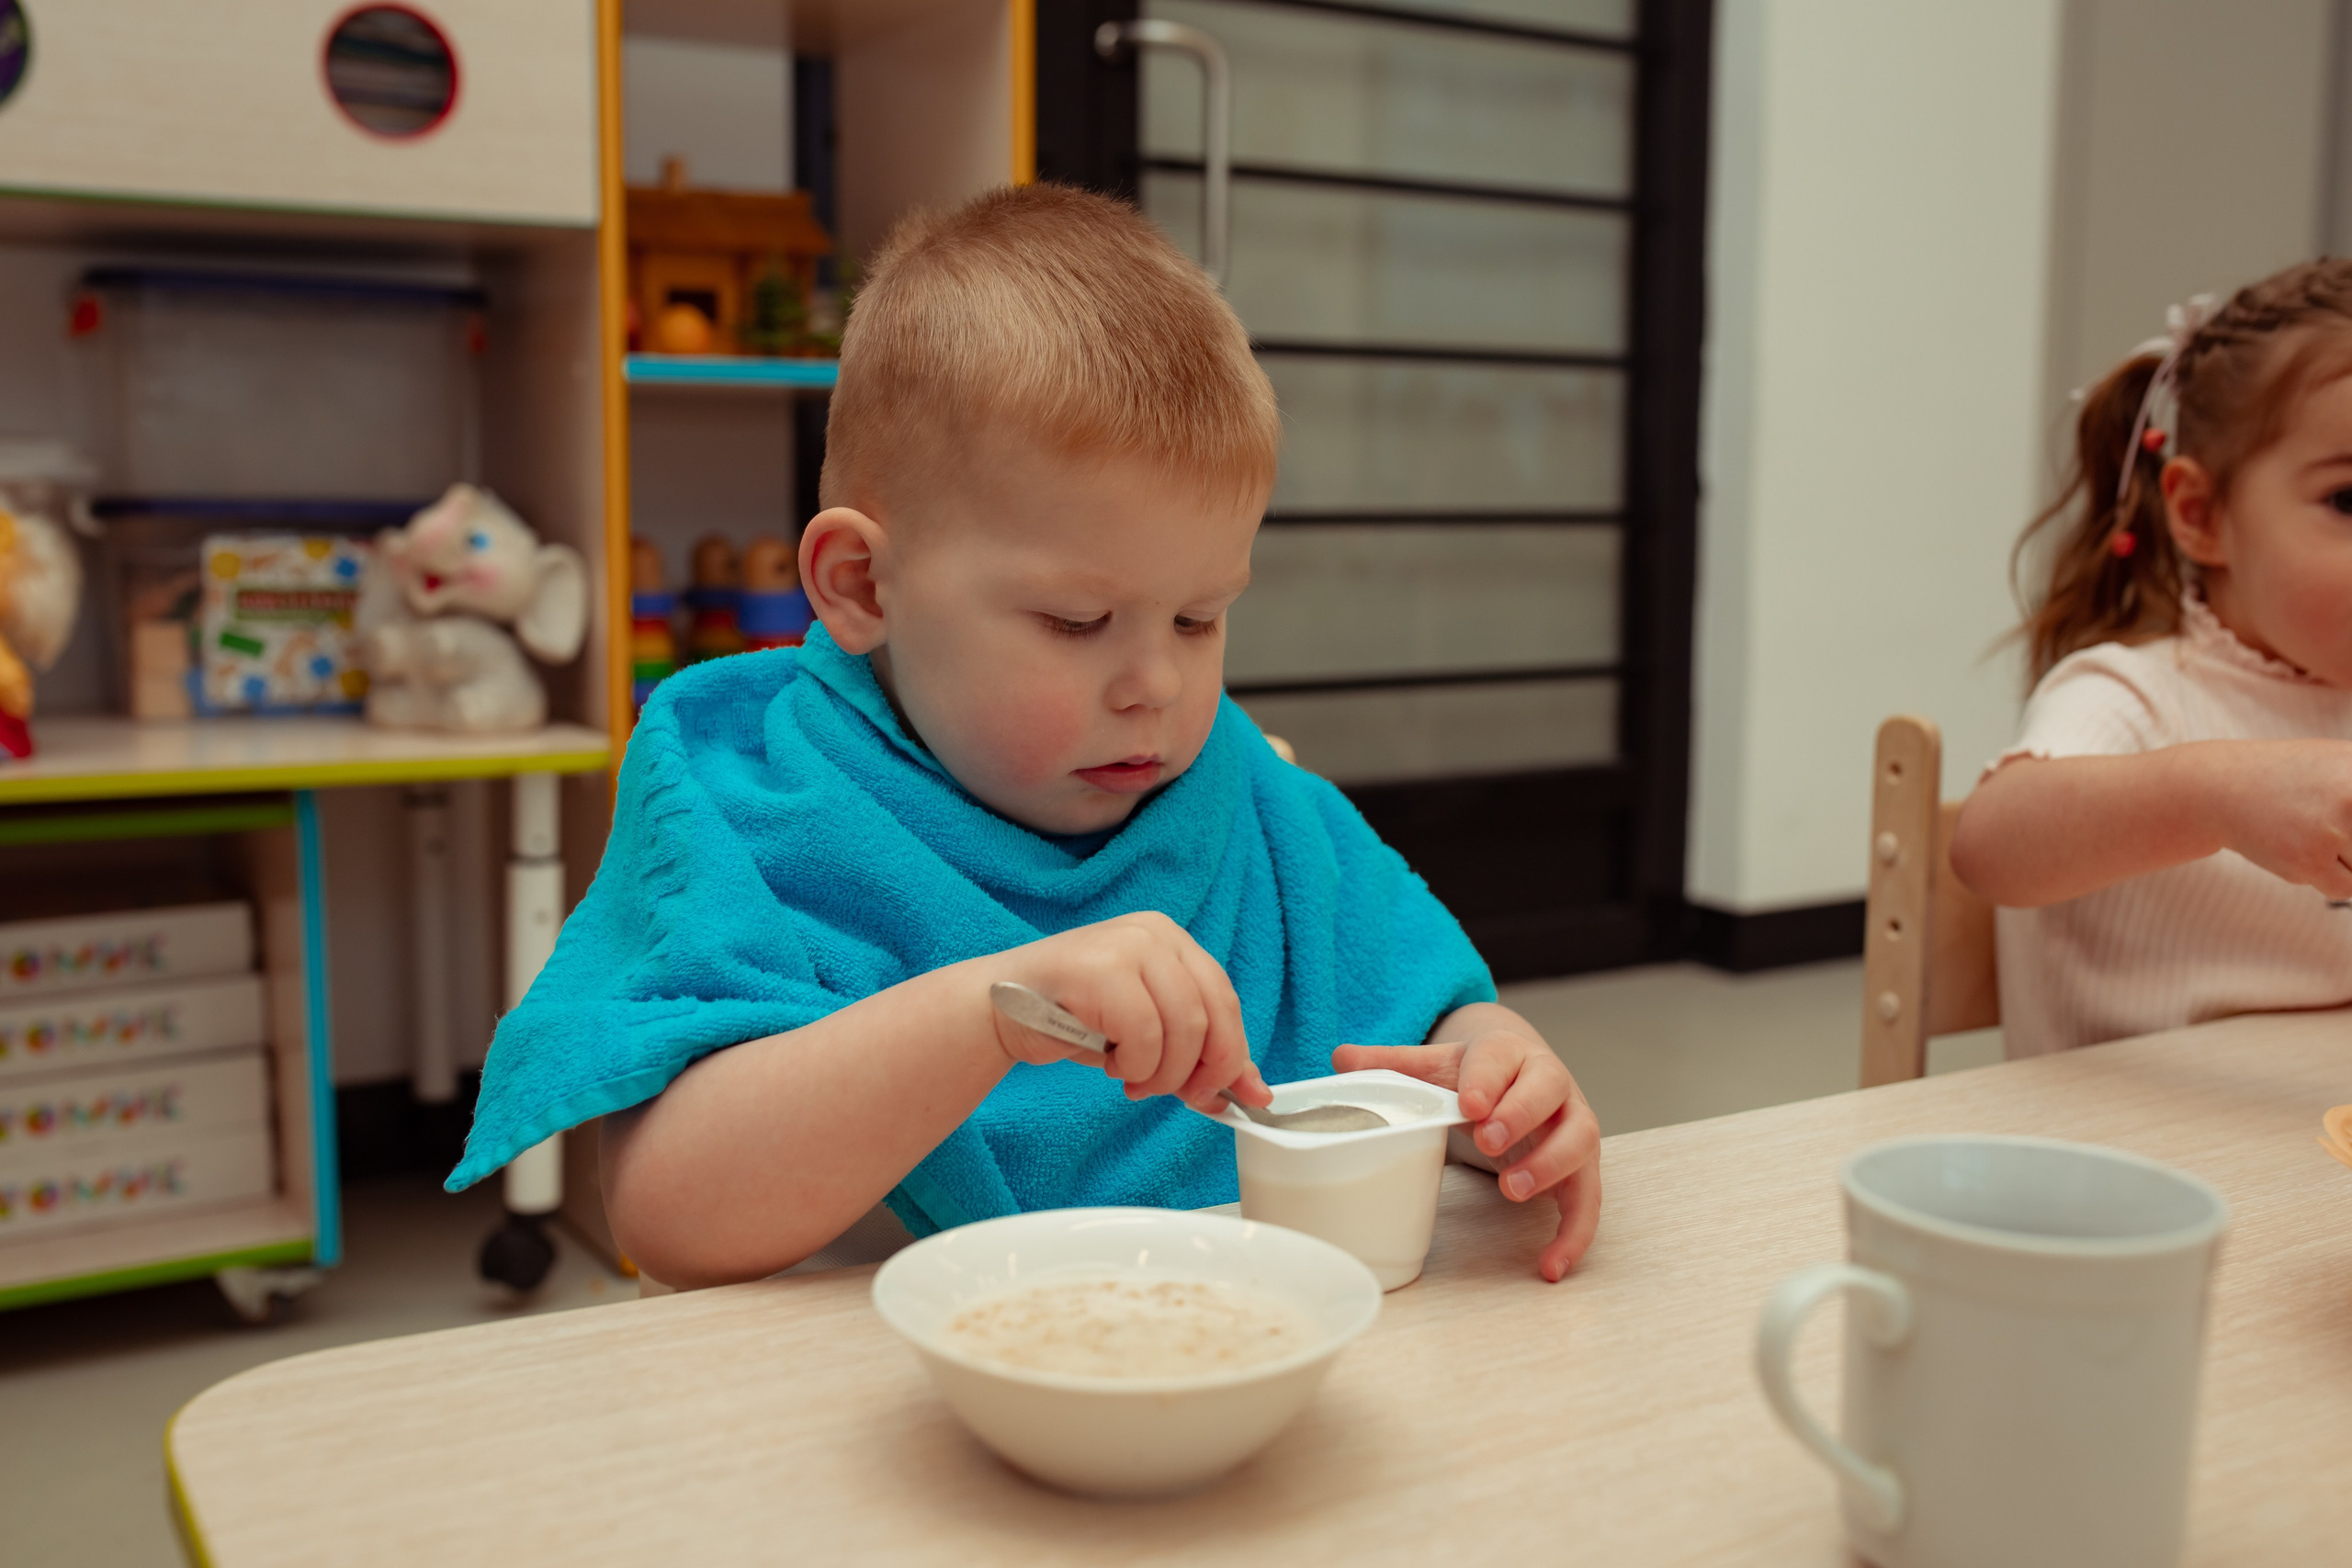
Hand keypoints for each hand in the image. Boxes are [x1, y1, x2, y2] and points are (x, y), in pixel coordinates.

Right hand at [993, 912, 1272, 1113]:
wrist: (1000, 1009)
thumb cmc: (1076, 1019)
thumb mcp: (1150, 1035)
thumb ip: (1201, 1055)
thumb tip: (1256, 1093)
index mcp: (1173, 940)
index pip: (1224, 1000)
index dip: (1231, 1054)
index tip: (1226, 1095)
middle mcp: (1155, 933)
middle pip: (1212, 1015)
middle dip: (1202, 1070)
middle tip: (1177, 1095)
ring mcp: (1128, 945)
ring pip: (1184, 1028)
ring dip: (1162, 1074)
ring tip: (1133, 1079)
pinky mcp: (1101, 968)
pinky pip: (1144, 1035)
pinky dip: (1134, 1065)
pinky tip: (1112, 1064)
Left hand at [1333, 1030, 1599, 1282]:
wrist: (1520, 1073)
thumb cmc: (1477, 1076)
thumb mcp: (1435, 1065)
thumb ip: (1392, 1064)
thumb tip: (1339, 1058)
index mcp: (1509, 1052)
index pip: (1502, 1058)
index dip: (1488, 1080)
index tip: (1469, 1104)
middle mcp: (1550, 1082)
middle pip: (1548, 1090)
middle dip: (1519, 1115)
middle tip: (1486, 1141)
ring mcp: (1571, 1122)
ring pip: (1579, 1139)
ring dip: (1550, 1165)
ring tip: (1511, 1190)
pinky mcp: (1581, 1165)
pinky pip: (1588, 1199)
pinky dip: (1575, 1232)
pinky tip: (1550, 1265)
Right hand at [2209, 739, 2351, 898]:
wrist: (2225, 787)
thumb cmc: (2297, 775)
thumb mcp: (2347, 762)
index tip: (2351, 833)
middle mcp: (2351, 798)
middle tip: (2337, 837)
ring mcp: (2329, 831)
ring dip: (2351, 863)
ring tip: (2322, 834)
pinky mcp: (2306, 862)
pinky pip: (2345, 887)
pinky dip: (2331, 876)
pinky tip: (2304, 850)